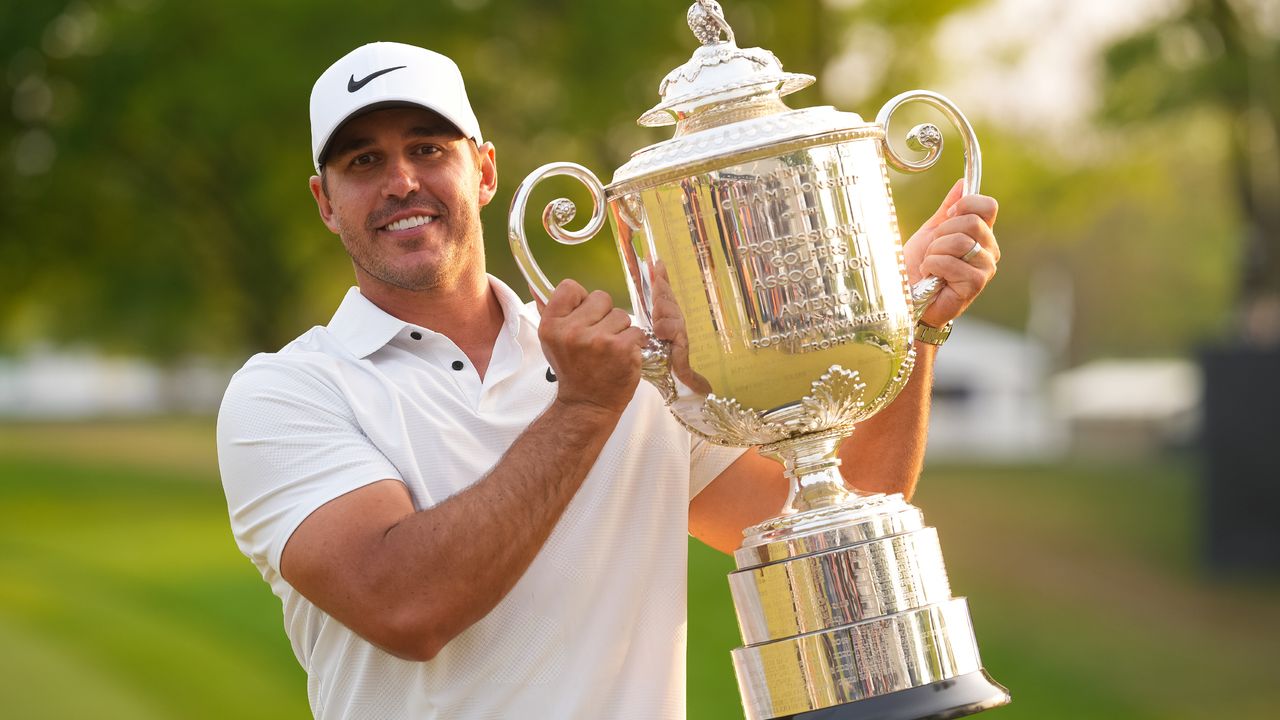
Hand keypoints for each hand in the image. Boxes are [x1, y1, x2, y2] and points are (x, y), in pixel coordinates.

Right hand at [536, 279, 647, 416]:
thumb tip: (534, 283)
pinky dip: (634, 343)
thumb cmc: (572, 370)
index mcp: (552, 325)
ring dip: (620, 330)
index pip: (570, 287)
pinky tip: (622, 356)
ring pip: (621, 315)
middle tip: (597, 339)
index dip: (581, 300)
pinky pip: (637, 331)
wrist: (586, 404)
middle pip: (601, 297)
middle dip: (604, 315)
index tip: (582, 317)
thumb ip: (551, 311)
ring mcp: (599, 340)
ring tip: (609, 350)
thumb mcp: (552, 341)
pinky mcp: (622, 349)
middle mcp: (573, 331)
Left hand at [902, 179, 1000, 328]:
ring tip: (930, 265)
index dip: (965, 204)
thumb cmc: (919, 267)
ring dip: (934, 251)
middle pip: (972, 222)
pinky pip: (951, 261)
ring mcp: (985, 268)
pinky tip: (931, 277)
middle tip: (933, 249)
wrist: (908, 297)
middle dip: (942, 233)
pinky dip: (933, 266)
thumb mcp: (932, 232)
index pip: (988, 206)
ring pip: (960, 241)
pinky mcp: (976, 283)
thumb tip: (962, 184)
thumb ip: (948, 210)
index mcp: (982, 234)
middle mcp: (989, 250)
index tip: (947, 215)